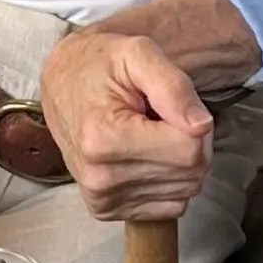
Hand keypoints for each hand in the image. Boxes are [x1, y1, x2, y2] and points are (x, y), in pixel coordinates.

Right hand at [40, 30, 214, 220]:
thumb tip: (202, 126)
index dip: (197, 124)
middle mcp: (101, 178)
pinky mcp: (106, 209)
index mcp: (105, 139)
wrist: (61, 85)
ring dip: (181, 162)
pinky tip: (146, 156)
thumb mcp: (138, 53)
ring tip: (151, 135)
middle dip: (192, 143)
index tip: (173, 107)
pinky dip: (170, 181)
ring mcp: (103, 199)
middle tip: (164, 118)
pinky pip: (171, 206)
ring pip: (186, 191)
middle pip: (191, 173)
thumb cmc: (99, 64)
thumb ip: (173, 86)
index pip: (191, 150)